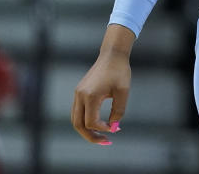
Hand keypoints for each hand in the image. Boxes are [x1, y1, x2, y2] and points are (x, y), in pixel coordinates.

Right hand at [71, 26, 133, 144]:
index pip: (91, 122)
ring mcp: (77, 94)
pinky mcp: (79, 92)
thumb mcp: (123, 92)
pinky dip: (85, 121)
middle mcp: (80, 96)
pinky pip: (78, 112)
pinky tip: (98, 124)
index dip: (102, 128)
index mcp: (90, 96)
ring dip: (86, 130)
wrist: (112, 55)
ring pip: (75, 119)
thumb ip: (118, 111)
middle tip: (105, 142)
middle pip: (78, 125)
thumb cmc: (120, 72)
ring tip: (101, 136)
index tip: (115, 128)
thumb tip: (113, 128)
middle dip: (90, 136)